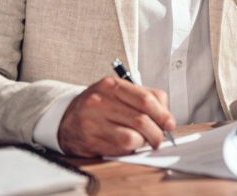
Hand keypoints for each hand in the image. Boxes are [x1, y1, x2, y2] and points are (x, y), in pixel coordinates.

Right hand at [57, 77, 175, 156]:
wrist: (67, 117)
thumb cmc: (99, 104)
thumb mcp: (119, 91)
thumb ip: (146, 97)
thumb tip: (167, 117)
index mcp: (111, 85)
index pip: (146, 99)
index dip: (163, 114)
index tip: (170, 123)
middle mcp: (100, 101)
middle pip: (141, 120)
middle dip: (157, 133)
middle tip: (160, 138)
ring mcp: (92, 122)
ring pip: (131, 138)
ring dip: (143, 142)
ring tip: (144, 141)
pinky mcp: (89, 141)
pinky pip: (119, 149)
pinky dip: (130, 149)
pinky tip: (128, 145)